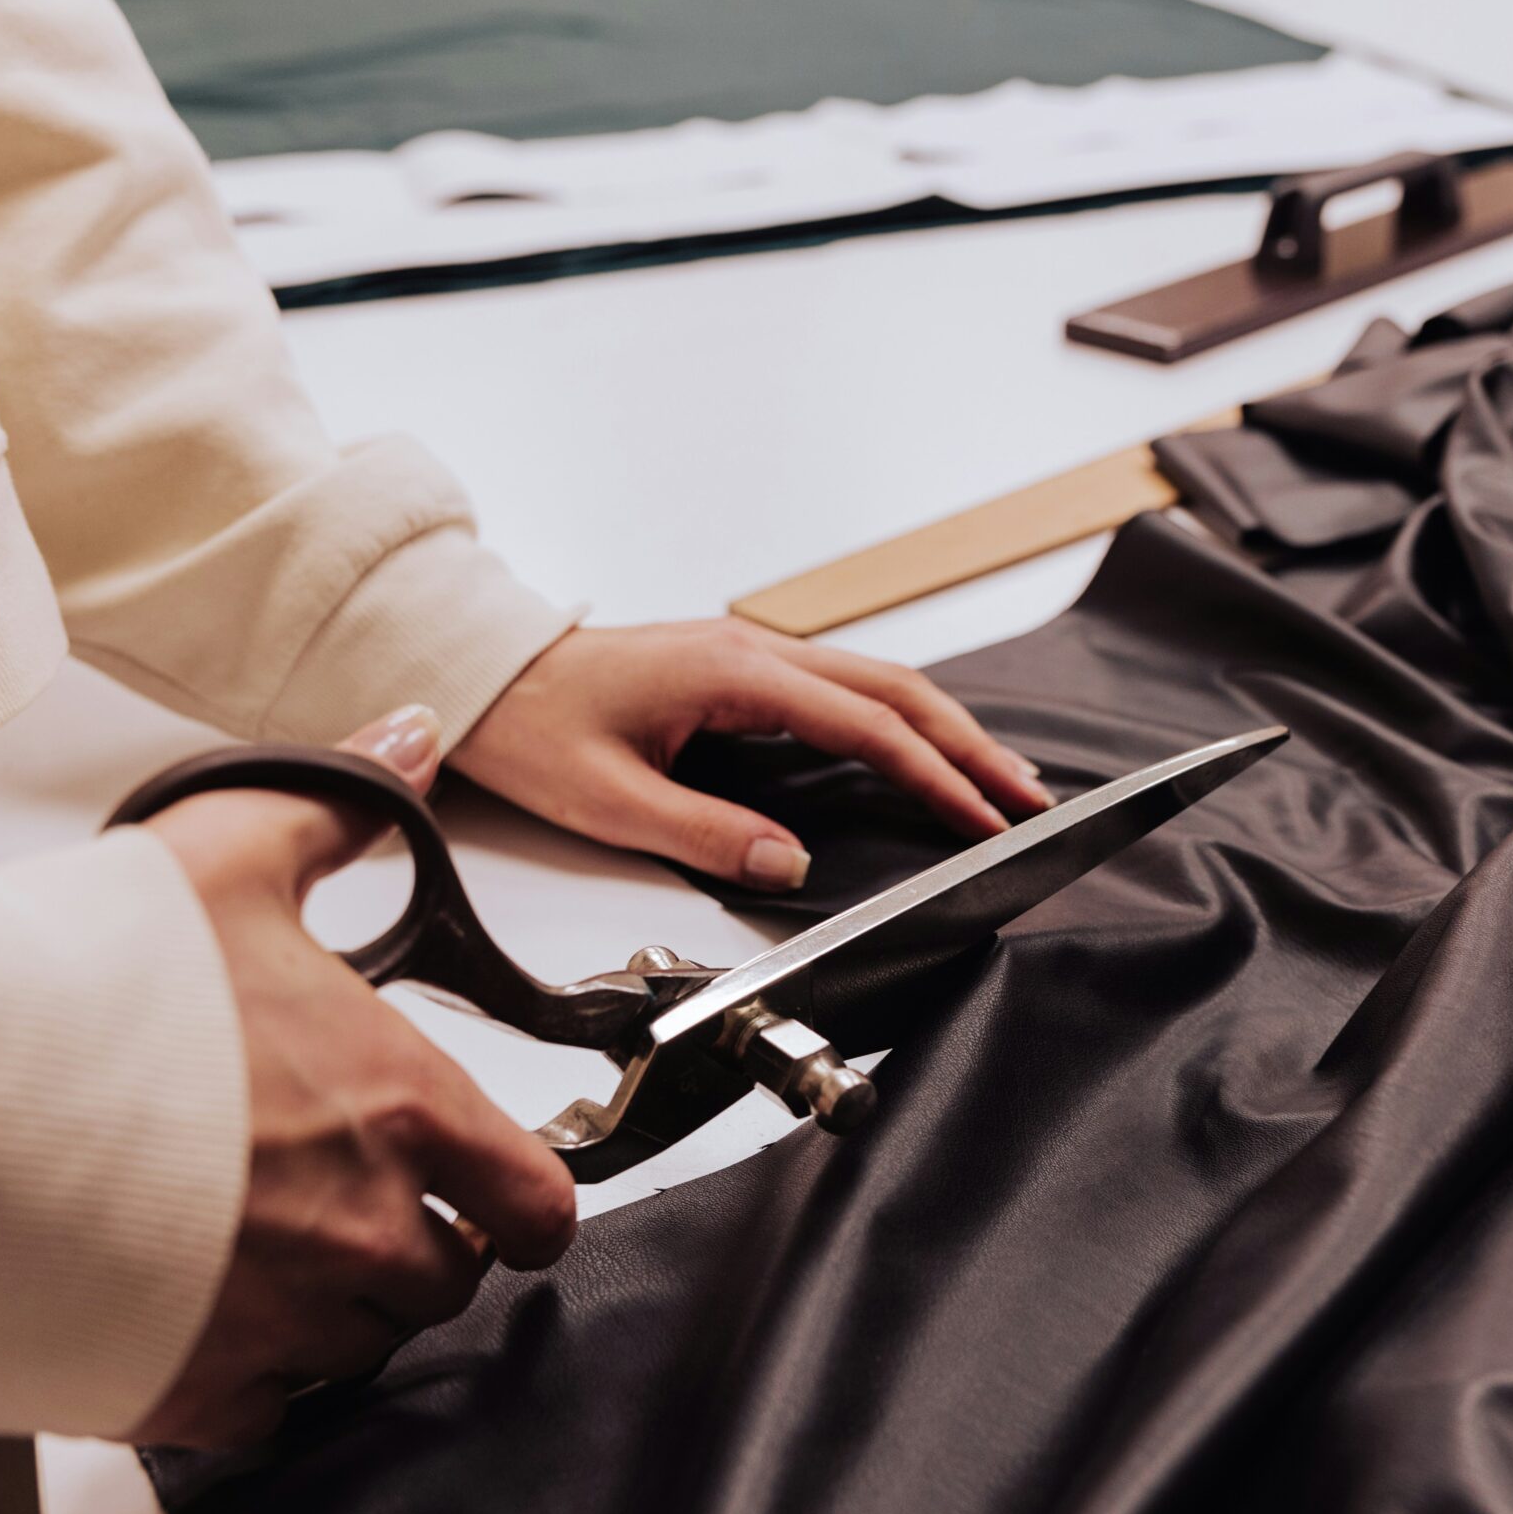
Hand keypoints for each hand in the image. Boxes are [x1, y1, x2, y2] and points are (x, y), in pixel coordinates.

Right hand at [130, 705, 577, 1447]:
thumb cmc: (73, 986)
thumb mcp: (223, 854)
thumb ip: (338, 806)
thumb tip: (411, 739)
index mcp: (397, 1107)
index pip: (537, 1204)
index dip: (520, 1199)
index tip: (487, 1191)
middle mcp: (361, 1229)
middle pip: (442, 1280)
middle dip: (406, 1246)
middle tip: (326, 1196)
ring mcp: (280, 1323)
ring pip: (355, 1349)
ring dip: (325, 1309)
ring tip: (241, 1241)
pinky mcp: (188, 1393)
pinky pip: (262, 1413)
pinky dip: (242, 1376)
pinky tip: (186, 1304)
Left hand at [451, 621, 1053, 890]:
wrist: (481, 676)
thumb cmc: (531, 727)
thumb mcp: (607, 799)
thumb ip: (704, 833)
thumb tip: (788, 862)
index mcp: (735, 674)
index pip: (868, 727)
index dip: (937, 776)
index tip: (986, 820)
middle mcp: (756, 651)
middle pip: (897, 692)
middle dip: (972, 747)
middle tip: (1031, 800)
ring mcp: (752, 654)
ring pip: (878, 684)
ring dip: (946, 730)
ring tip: (1001, 779)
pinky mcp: (742, 671)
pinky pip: (845, 690)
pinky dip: (901, 722)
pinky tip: (924, 751)